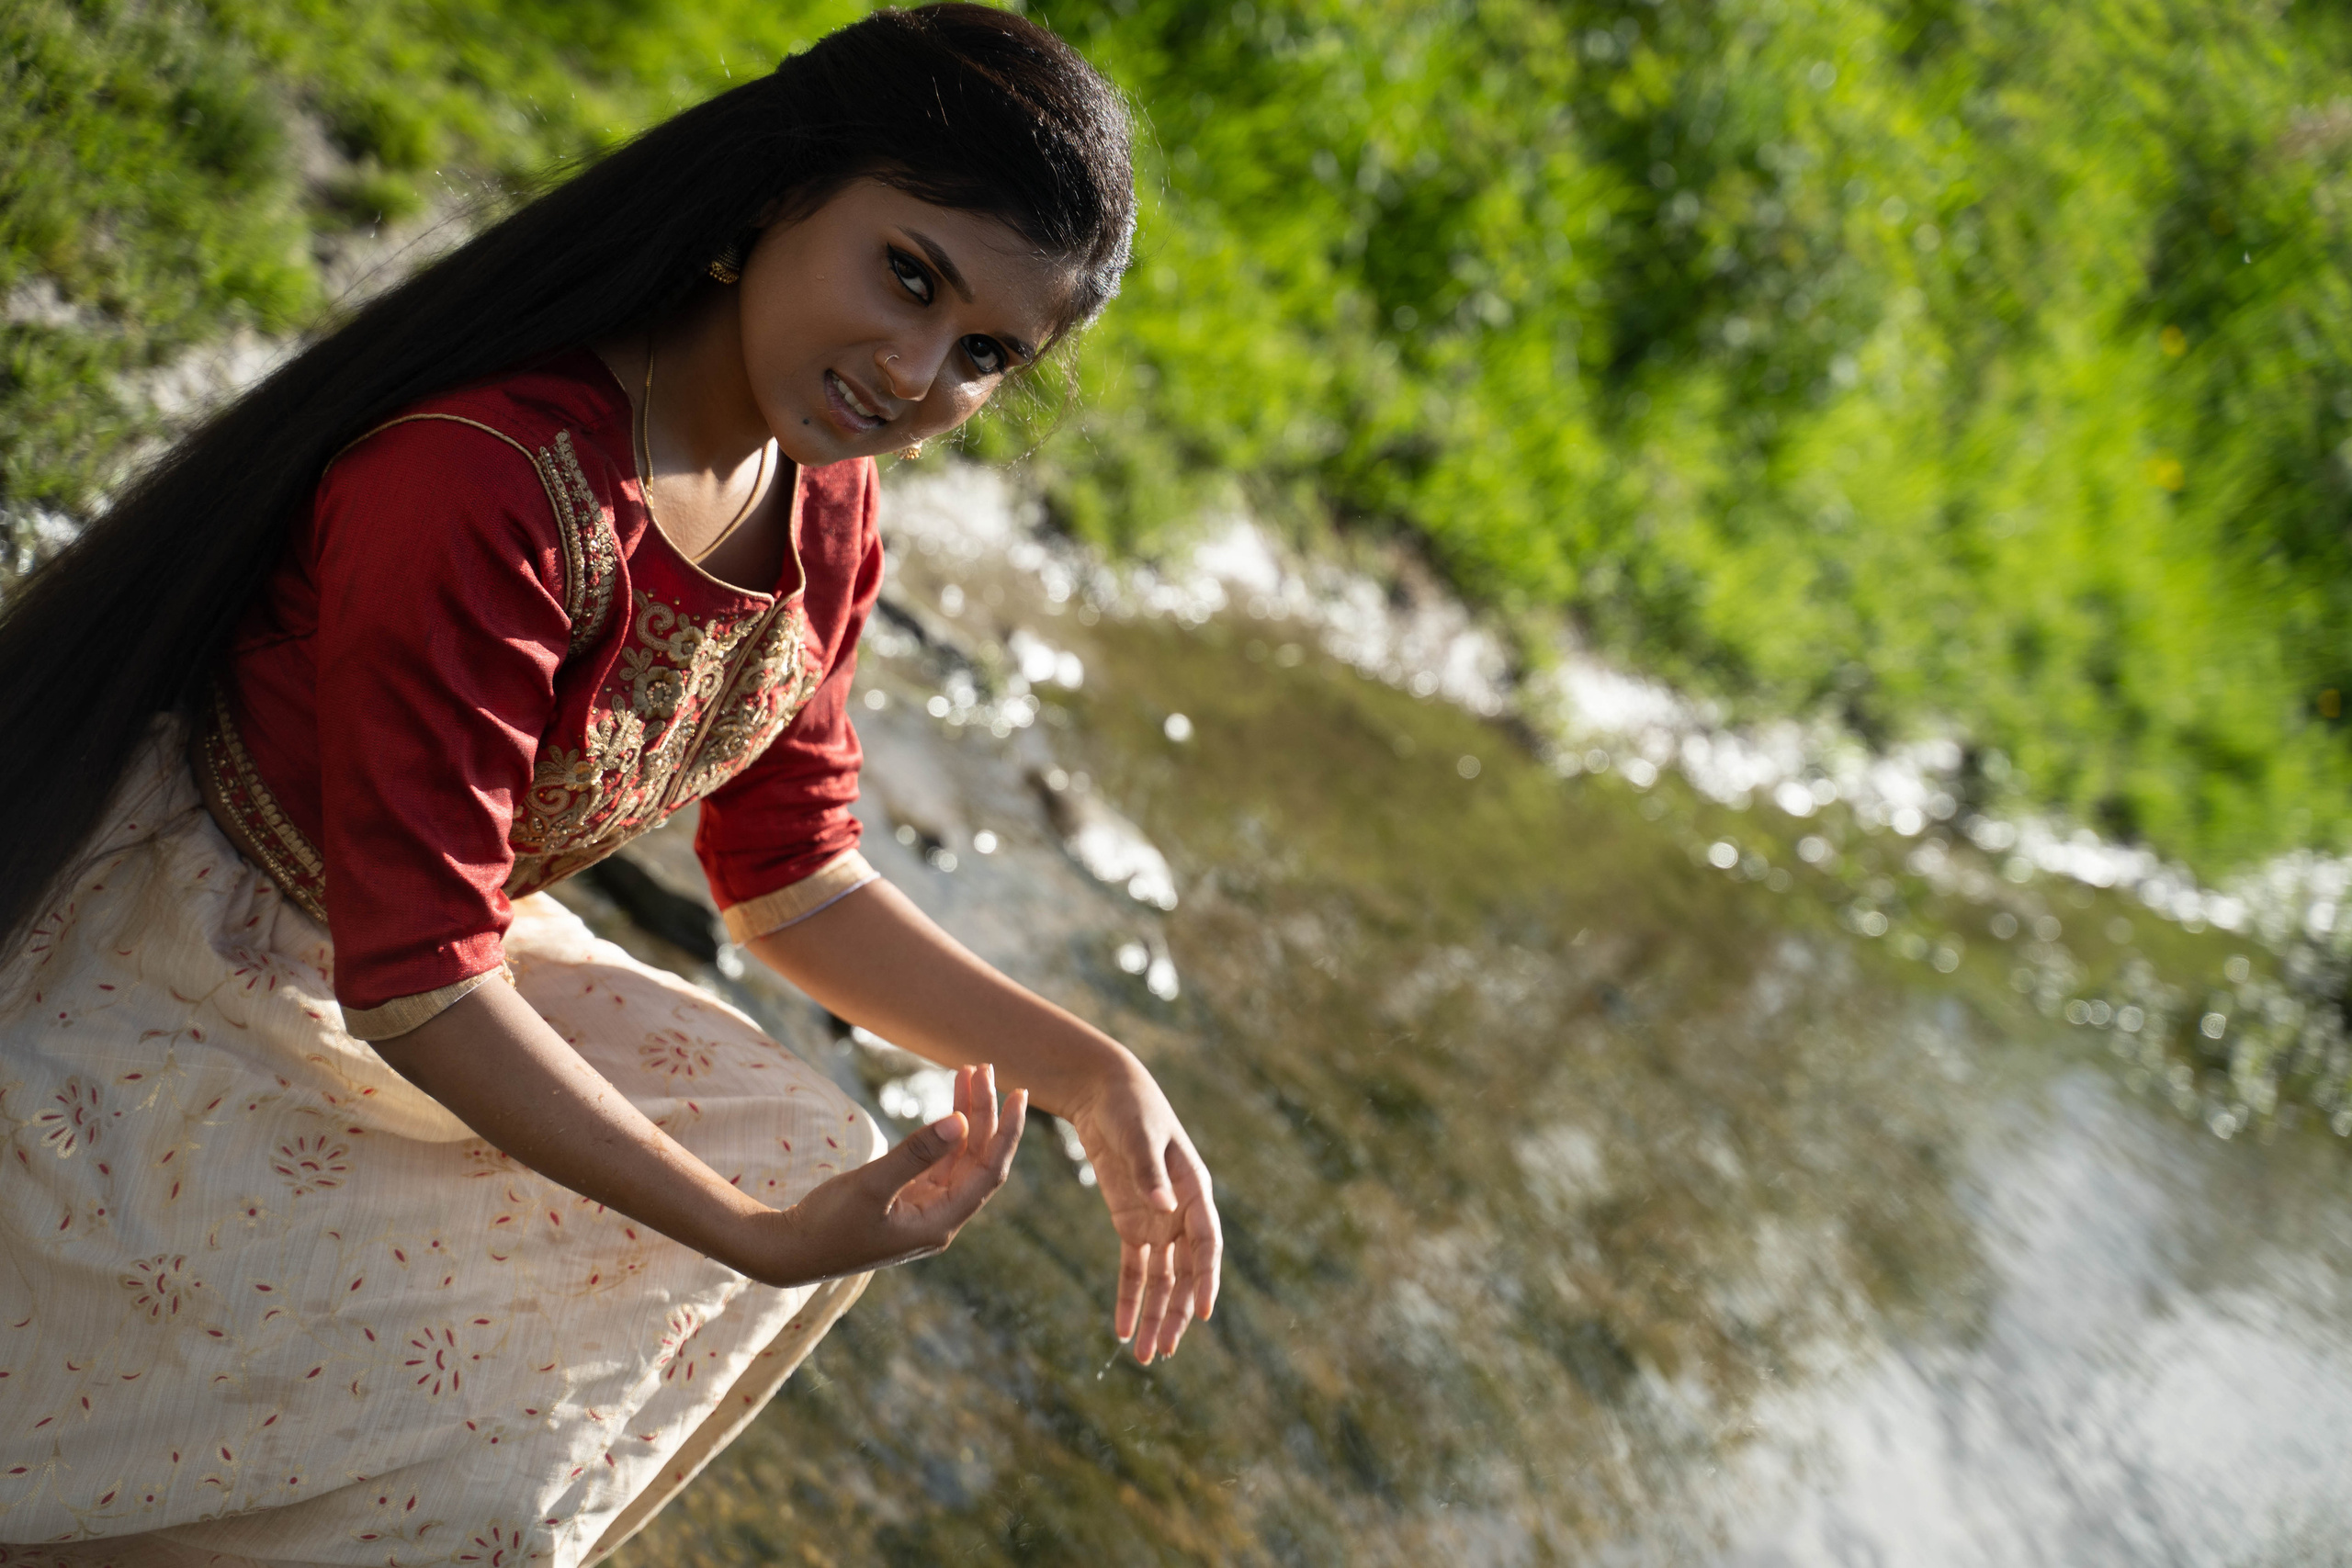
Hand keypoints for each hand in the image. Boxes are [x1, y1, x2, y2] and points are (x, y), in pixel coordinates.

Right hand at [737, 1064, 1025, 1287]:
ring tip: (968, 1073)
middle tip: (982, 1067)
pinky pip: (939, 1162)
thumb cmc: (827, 1224)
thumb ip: (916, 1153)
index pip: (989, 1172)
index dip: (1007, 1132)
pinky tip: (950, 1105)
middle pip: (977, 1160)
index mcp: (939, 1223)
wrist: (789, 1251)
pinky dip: (945, 1133)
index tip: (1018, 1093)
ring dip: (966, 1117)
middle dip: (983, 1113)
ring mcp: (924, 1211)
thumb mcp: (871, 1186)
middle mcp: (940, 1219)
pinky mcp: (907, 1202)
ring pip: (959, 1158)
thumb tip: (960, 1121)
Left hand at [1064, 1053, 1221, 1364]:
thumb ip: (1149, 1171)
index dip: (1205, 1279)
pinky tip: (1123, 1330)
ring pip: (1161, 1279)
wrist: (1105, 1093)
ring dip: (1155, 1315)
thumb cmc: (1130, 1108)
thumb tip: (1163, 1206)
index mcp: (1193, 1190)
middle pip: (1184, 1272)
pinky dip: (1130, 1298)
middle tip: (1165, 1349)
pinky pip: (1134, 1269)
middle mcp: (1180, 1213)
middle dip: (1176, 1312)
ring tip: (1147, 1354)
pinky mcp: (1132, 1224)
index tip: (1202, 1312)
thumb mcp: (1138, 1134)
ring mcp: (1157, 1222)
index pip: (1206, 1244)